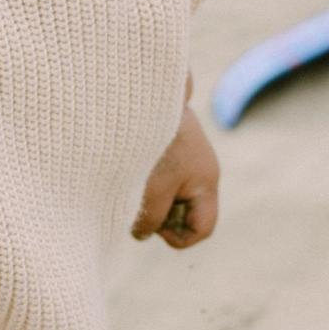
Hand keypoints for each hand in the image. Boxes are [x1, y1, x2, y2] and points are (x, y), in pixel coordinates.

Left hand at [131, 99, 217, 251]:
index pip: (202, 228)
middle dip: (160, 216)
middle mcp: (199, 168)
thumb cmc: (152, 142)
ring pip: (166, 193)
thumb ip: (151, 220)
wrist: (141, 91)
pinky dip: (140, 178)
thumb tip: (142, 233)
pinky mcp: (165, 142)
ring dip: (146, 196)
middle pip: (184, 212)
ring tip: (124, 183)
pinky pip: (156, 173)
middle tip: (136, 204)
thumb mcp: (152, 190)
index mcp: (206, 180)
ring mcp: (183, 154)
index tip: (152, 228)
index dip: (179, 238)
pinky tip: (122, 169)